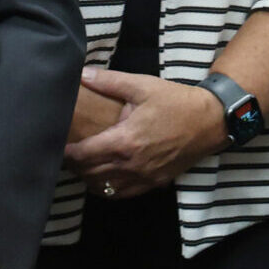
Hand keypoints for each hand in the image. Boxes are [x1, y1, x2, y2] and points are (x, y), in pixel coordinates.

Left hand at [62, 66, 226, 198]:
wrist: (210, 121)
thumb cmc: (176, 102)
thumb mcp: (143, 86)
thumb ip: (110, 81)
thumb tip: (82, 74)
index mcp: (124, 140)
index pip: (82, 155)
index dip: (65, 153)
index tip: (58, 145)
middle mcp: (131, 164)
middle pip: (88, 174)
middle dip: (74, 165)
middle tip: (67, 154)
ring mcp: (142, 177)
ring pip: (102, 188)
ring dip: (88, 178)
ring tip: (83, 165)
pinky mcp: (153, 183)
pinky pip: (121, 194)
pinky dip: (107, 188)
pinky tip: (104, 177)